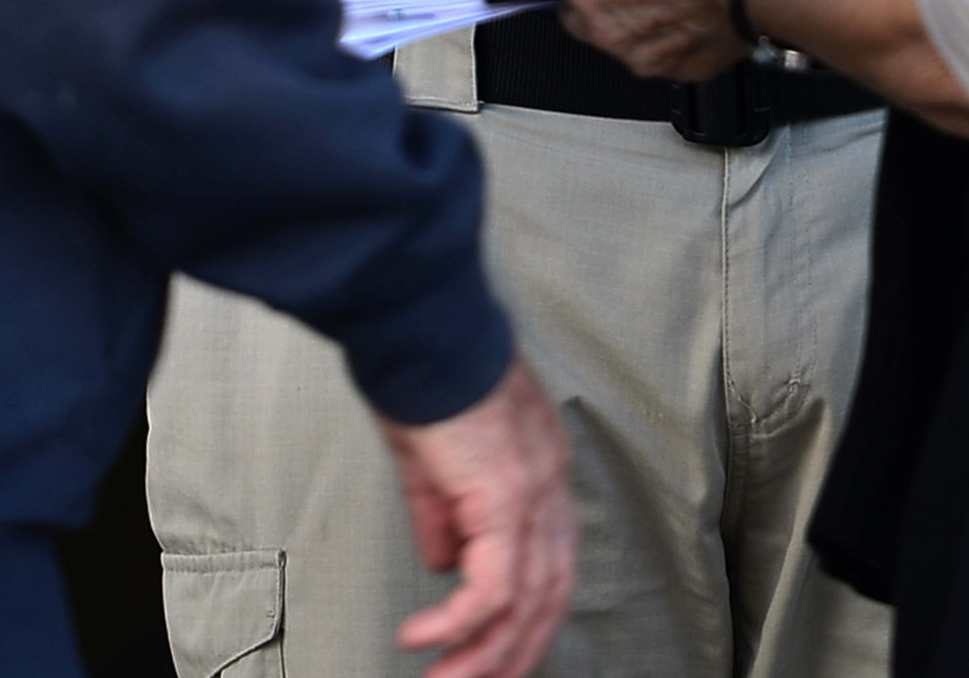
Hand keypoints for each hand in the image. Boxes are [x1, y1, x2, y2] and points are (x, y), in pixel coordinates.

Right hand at [381, 354, 578, 677]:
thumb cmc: (422, 371)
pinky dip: (459, 622)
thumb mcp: (430, 457)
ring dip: (484, 655)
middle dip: (512, 654)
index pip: (550, 565)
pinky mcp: (505, 498)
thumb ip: (440, 513)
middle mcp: (548, 487)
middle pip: (549, 597)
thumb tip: (444, 563)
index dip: (527, 617)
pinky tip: (424, 639)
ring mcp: (533, 493)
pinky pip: (492, 586)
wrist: (418, 324)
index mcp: (538, 472)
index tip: (494, 654)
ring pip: (526, 603)